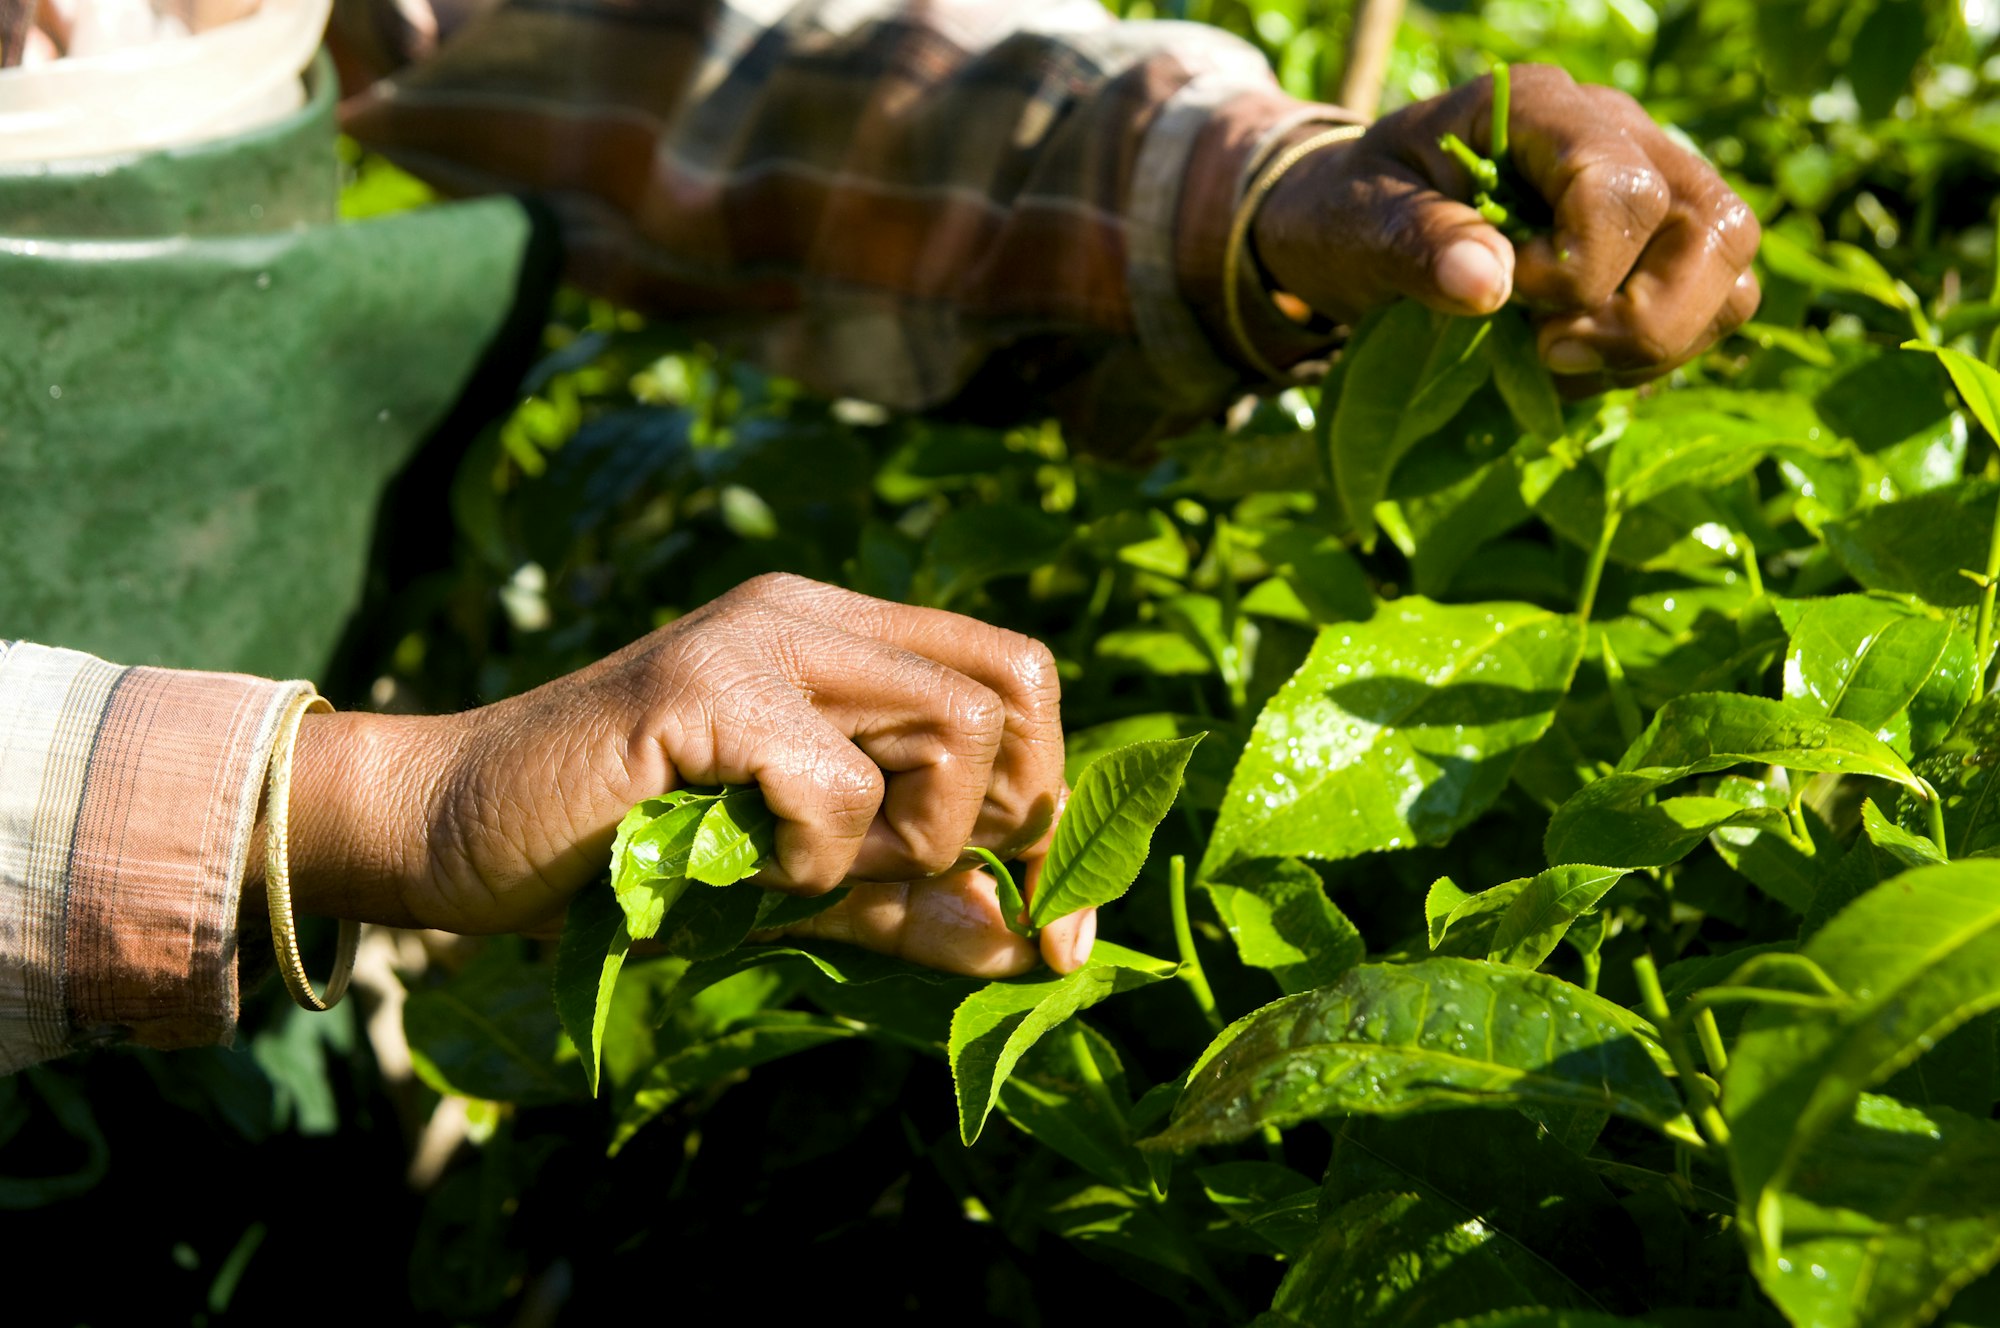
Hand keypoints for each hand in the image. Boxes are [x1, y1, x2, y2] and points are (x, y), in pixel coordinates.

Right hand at [278, 573, 1091, 975]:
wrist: (450, 836)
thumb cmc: (623, 863)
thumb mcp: (801, 890)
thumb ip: (914, 903)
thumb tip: (1042, 947)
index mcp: (843, 639)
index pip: (1021, 676)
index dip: (1056, 802)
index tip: (1052, 927)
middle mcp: (812, 614)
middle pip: (1013, 693)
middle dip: (989, 824)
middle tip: (884, 881)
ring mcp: (757, 638)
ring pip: (953, 729)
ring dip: (900, 843)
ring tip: (793, 868)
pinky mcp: (702, 689)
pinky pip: (836, 788)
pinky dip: (809, 862)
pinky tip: (733, 866)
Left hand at [1252, 64, 1760, 391]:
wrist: (1353, 222)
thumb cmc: (1351, 210)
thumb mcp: (1356, 222)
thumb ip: (1417, 244)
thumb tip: (1489, 284)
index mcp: (1542, 109)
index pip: (1622, 186)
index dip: (1580, 268)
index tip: (1507, 299)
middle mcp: (1619, 135)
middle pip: (1713, 227)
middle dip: (1643, 318)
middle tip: (1549, 354)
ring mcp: (1650, 188)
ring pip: (1730, 269)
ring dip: (1658, 342)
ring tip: (1560, 363)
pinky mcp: (1653, 247)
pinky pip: (1711, 306)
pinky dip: (1655, 355)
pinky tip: (1579, 366)